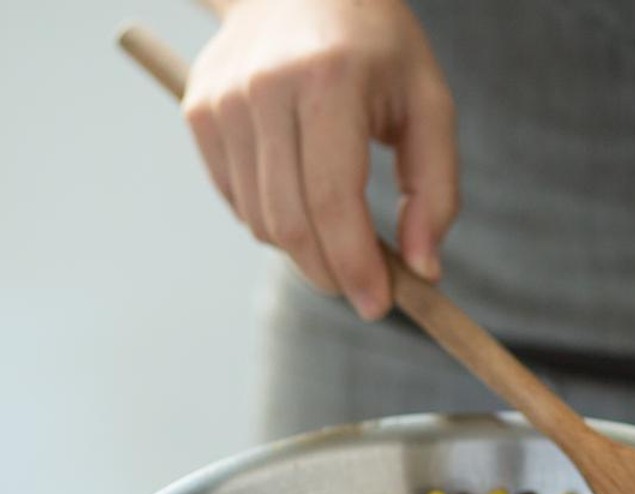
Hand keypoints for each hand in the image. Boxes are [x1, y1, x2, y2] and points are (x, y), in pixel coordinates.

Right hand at [182, 0, 457, 319]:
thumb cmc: (377, 48)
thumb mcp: (429, 105)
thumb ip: (435, 191)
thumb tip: (423, 270)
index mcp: (328, 79)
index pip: (333, 200)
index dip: (355, 265)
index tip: (378, 305)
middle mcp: (264, 87)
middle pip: (289, 222)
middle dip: (330, 273)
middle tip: (363, 290)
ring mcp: (222, 99)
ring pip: (259, 222)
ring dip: (303, 251)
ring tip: (340, 237)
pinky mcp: (199, 111)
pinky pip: (237, 201)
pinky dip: (273, 221)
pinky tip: (302, 199)